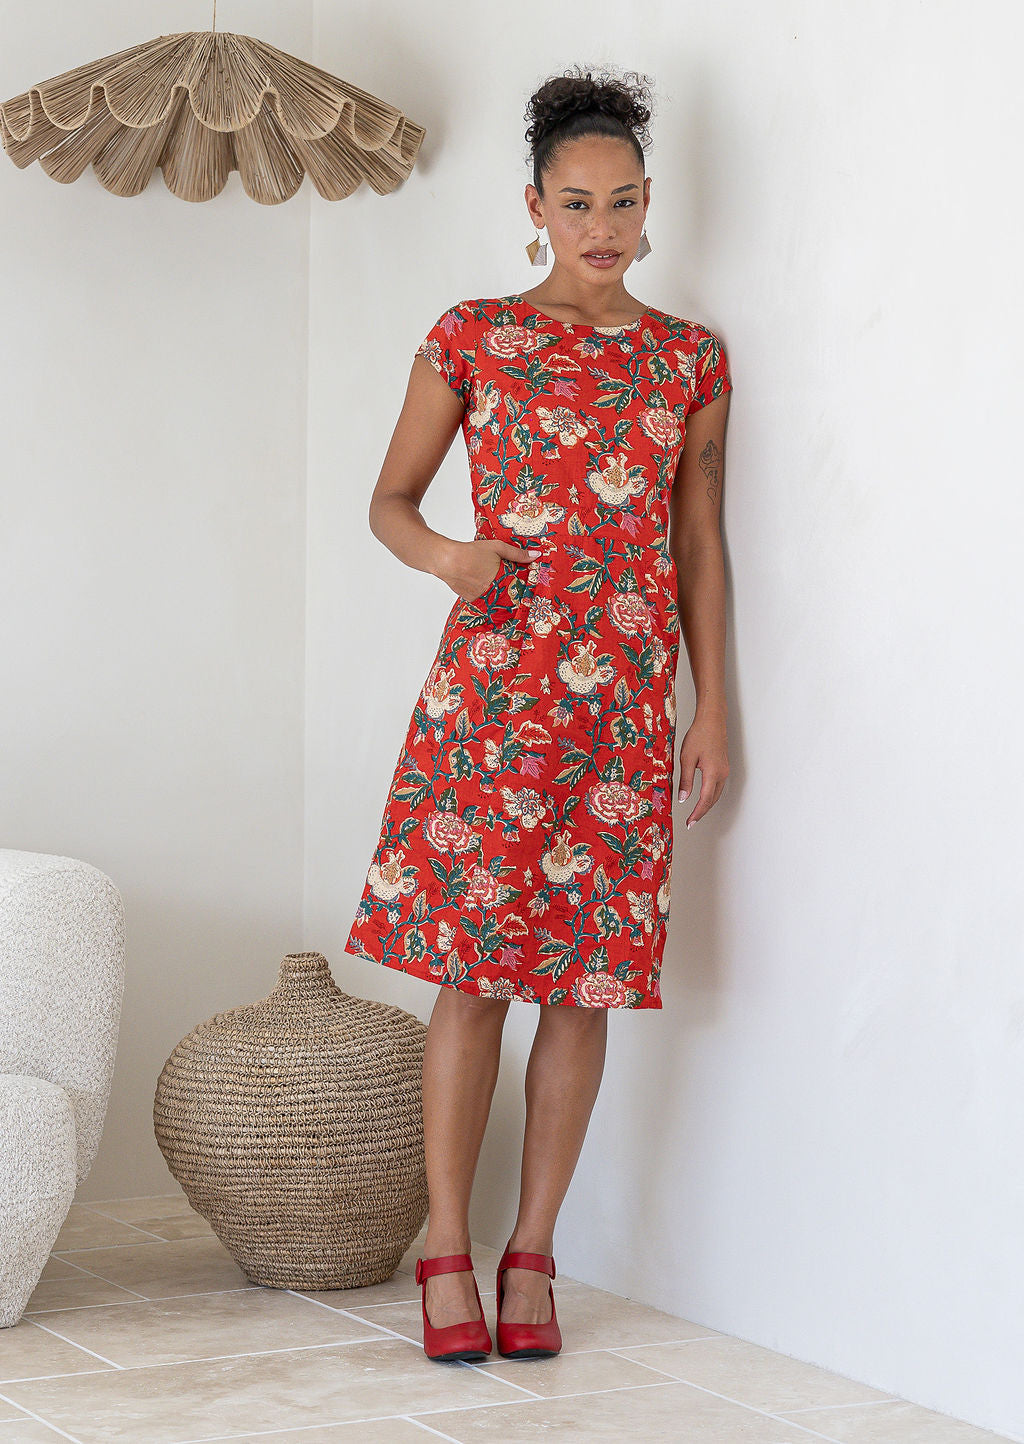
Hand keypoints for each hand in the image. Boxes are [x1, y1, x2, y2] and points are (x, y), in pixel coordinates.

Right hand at [436, 539, 540, 600]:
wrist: (447, 560)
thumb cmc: (471, 552)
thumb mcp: (497, 547)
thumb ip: (517, 553)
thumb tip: (536, 555)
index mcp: (500, 580)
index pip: (518, 590)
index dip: (522, 589)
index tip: (527, 589)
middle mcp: (491, 592)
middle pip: (506, 596)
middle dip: (510, 592)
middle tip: (512, 587)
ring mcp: (480, 597)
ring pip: (494, 598)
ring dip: (496, 593)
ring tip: (495, 585)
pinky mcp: (470, 599)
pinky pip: (482, 598)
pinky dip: (484, 593)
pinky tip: (480, 583)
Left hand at [677, 711, 728, 828]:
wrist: (712, 720)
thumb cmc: (699, 735)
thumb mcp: (687, 758)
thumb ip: (685, 780)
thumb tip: (683, 799)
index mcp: (713, 773)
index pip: (705, 800)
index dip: (697, 813)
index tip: (690, 823)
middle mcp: (722, 774)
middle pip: (713, 800)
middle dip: (702, 812)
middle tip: (691, 821)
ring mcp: (725, 770)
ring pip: (717, 794)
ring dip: (707, 804)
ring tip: (695, 813)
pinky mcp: (724, 766)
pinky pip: (718, 786)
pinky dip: (710, 795)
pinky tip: (702, 797)